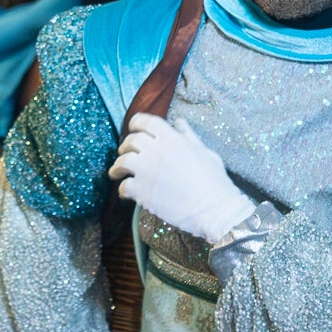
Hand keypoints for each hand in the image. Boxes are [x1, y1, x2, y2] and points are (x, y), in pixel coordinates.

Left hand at [107, 113, 254, 241]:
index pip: (146, 121)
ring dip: (118, 166)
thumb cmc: (214, 181)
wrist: (215, 209)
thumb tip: (179, 122)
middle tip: (126, 153)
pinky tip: (126, 193)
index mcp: (172, 139)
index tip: (133, 127)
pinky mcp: (142, 191)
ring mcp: (147, 170)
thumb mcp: (204, 152)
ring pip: (122, 161)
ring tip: (116, 172)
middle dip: (126, 146)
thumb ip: (188, 136)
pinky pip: (124, 186)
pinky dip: (122, 189)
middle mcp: (157, 151)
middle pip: (131, 140)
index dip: (137, 122)